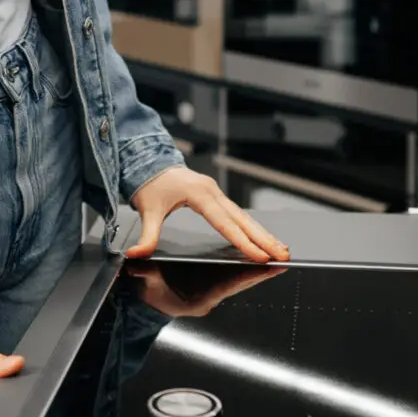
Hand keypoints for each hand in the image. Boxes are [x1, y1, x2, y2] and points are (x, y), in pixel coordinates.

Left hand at [126, 166, 289, 263]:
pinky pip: (237, 213)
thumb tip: (136, 255)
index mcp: (199, 194)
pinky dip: (251, 227)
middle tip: (282, 255)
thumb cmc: (149, 184)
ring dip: (262, 233)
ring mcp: (216, 192)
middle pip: (242, 219)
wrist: (147, 161)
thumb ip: (146, 236)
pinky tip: (262, 237)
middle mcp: (212, 192)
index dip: (242, 241)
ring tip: (280, 249)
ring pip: (244, 216)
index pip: (225, 223)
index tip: (259, 255)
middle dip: (263, 239)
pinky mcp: (215, 195)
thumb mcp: (146, 210)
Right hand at [126, 259, 287, 318]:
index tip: (266, 267)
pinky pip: (232, 279)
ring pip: (239, 282)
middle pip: (239, 285)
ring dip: (257, 272)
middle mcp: (209, 299)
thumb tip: (136, 260)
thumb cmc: (147, 295)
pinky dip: (246, 270)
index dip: (248, 276)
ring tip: (276, 259)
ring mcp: (211, 294)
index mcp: (199, 300)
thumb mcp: (145, 280)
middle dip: (261, 274)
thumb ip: (145, 273)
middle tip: (282, 262)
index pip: (229, 286)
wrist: (143, 305)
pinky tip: (256, 259)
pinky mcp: (211, 289)